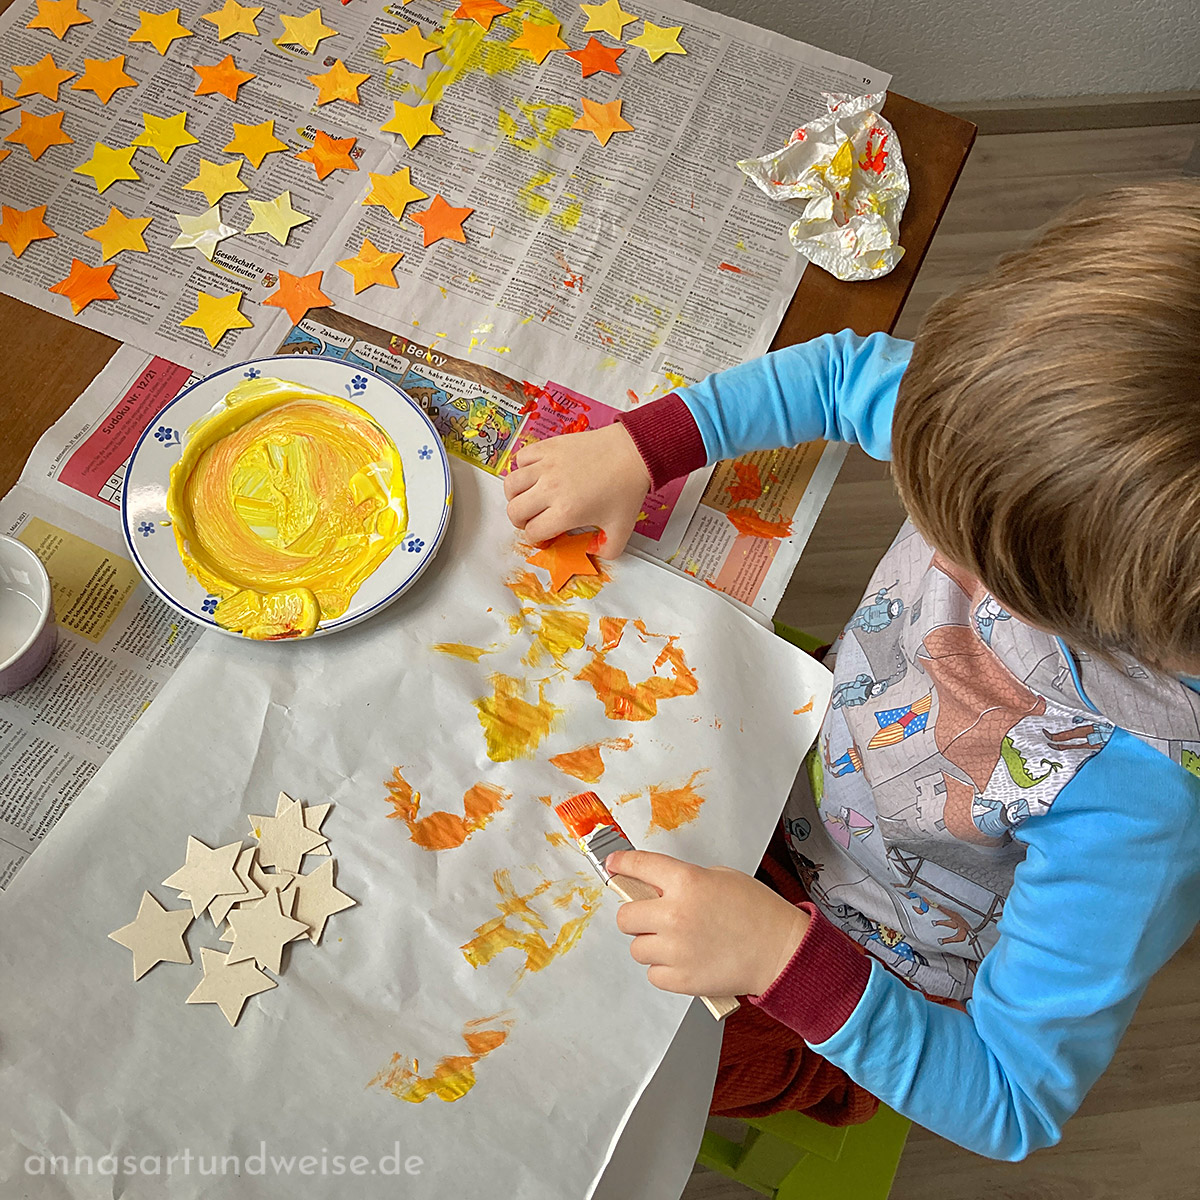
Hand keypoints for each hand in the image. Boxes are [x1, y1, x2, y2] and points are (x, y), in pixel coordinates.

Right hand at [503, 424, 649, 558]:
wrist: (632, 452)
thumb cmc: (627, 488)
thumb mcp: (621, 529)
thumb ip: (607, 550)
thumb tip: (591, 552)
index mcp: (565, 513)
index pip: (533, 532)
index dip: (537, 539)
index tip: (545, 536)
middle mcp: (550, 490)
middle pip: (514, 511)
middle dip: (521, 522)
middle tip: (533, 520)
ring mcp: (546, 466)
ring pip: (510, 485)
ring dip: (516, 496)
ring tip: (528, 498)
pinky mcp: (548, 447)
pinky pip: (521, 458)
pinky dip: (523, 468)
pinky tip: (536, 474)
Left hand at [606, 850, 809, 997]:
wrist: (781, 951)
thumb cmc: (758, 912)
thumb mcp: (721, 877)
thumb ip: (685, 880)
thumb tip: (657, 887)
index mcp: (686, 881)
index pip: (638, 866)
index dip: (621, 865)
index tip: (614, 866)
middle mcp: (675, 914)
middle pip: (625, 916)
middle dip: (637, 915)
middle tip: (654, 917)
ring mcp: (676, 949)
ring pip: (636, 948)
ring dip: (651, 944)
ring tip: (677, 943)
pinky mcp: (681, 979)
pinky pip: (653, 974)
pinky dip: (664, 969)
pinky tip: (685, 961)